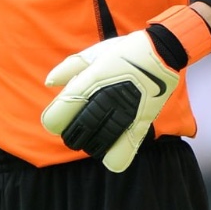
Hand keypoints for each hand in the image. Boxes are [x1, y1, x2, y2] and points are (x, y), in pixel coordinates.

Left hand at [41, 31, 179, 173]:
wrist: (161, 52)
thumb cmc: (124, 51)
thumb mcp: (93, 53)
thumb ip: (69, 68)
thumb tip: (49, 82)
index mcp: (87, 82)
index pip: (57, 116)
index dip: (54, 120)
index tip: (60, 118)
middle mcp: (103, 101)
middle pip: (75, 135)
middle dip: (71, 136)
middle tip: (77, 131)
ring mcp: (123, 114)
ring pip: (96, 145)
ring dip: (90, 145)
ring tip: (93, 138)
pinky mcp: (140, 124)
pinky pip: (124, 151)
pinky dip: (113, 157)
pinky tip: (109, 151)